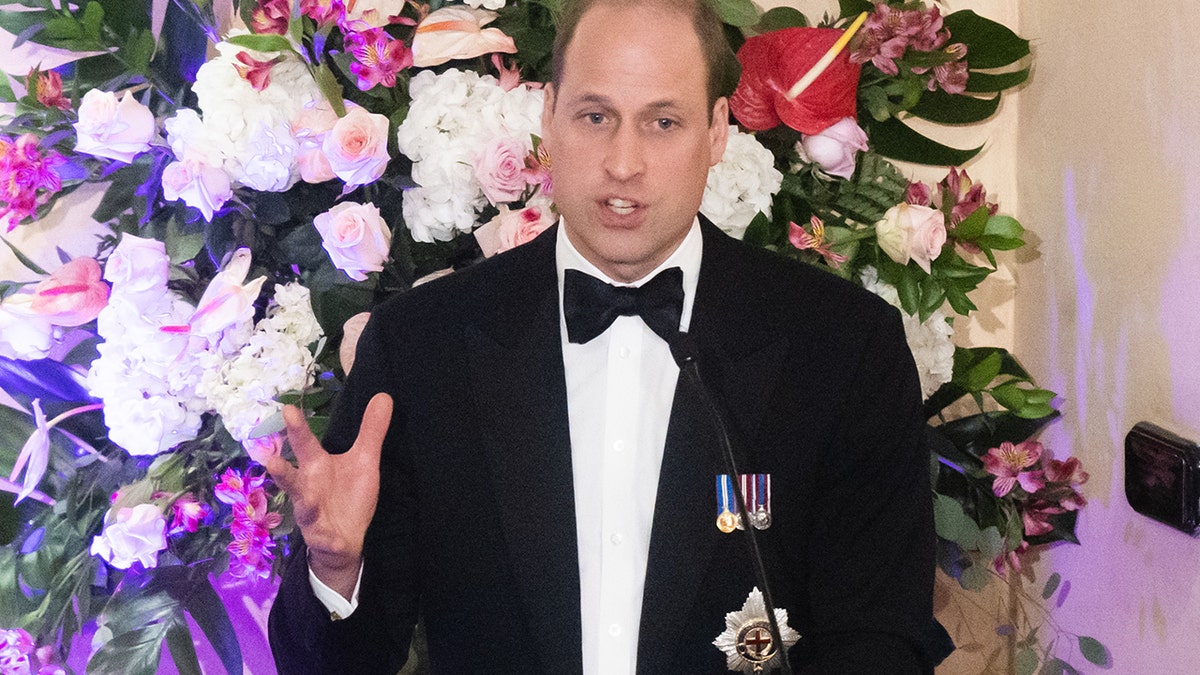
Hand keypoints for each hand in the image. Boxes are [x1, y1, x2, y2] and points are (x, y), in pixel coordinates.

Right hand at [265, 393, 392, 599]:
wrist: (344, 538)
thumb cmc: (347, 493)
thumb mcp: (364, 460)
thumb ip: (371, 430)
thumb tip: (383, 395)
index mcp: (316, 466)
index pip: (304, 443)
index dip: (297, 427)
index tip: (288, 409)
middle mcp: (307, 487)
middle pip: (292, 477)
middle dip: (282, 470)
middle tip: (271, 461)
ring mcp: (312, 513)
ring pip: (303, 508)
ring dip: (304, 504)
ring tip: (306, 500)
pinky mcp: (322, 536)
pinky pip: (324, 538)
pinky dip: (327, 538)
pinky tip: (332, 539)